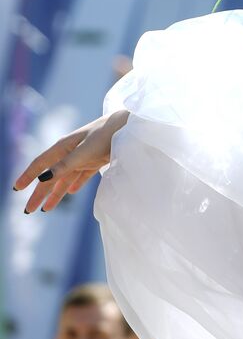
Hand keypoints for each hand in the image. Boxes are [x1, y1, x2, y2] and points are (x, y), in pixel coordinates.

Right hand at [11, 109, 128, 212]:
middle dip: (39, 193)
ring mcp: (82, 157)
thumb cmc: (105, 135)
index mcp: (63, 147)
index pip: (40, 164)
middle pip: (50, 176)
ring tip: (46, 209)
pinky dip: (74, 184)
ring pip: (64, 179)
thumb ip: (65, 165)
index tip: (16, 189)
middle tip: (29, 210)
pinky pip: (81, 175)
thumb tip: (43, 178)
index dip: (27, 176)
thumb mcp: (84, 152)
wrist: (129, 127)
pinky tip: (69, 192)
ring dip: (55, 194)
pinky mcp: (96, 161)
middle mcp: (70, 152)